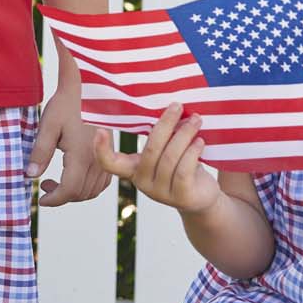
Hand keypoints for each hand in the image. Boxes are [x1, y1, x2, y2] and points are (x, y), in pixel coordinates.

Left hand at [29, 86, 110, 206]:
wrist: (91, 86)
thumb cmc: (67, 103)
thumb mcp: (48, 125)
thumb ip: (40, 152)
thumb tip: (31, 176)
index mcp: (81, 155)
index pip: (69, 191)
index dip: (54, 200)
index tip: (40, 199)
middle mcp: (97, 160)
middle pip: (81, 194)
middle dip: (61, 197)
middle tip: (44, 185)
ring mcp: (105, 157)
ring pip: (93, 190)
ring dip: (74, 193)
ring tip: (56, 182)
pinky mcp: (110, 153)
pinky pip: (102, 181)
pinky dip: (88, 186)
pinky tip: (74, 175)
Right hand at [91, 106, 220, 217]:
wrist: (202, 197)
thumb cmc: (183, 165)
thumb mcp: (166, 151)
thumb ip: (162, 135)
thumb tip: (168, 105)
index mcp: (134, 169)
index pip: (110, 163)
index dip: (102, 150)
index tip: (100, 130)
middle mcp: (143, 183)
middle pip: (151, 150)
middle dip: (166, 124)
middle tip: (177, 106)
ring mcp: (161, 192)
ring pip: (170, 158)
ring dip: (184, 134)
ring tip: (196, 120)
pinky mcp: (181, 197)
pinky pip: (183, 169)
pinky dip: (192, 152)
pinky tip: (200, 141)